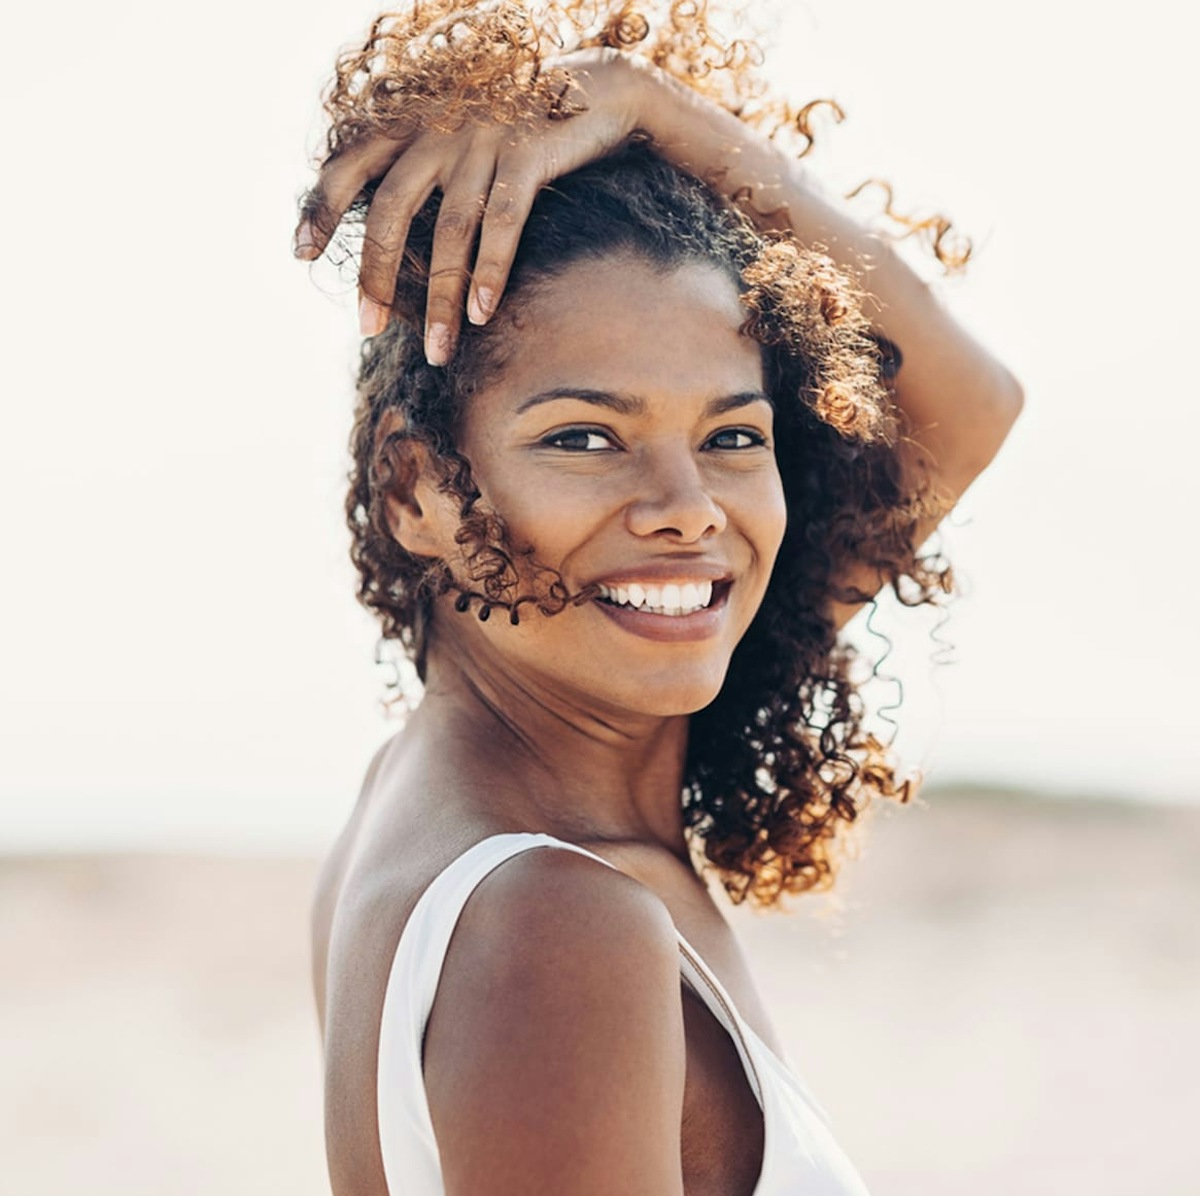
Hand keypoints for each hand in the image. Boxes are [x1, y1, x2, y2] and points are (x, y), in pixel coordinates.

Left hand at [293, 50, 649, 364]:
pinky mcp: (528, 152)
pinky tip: (482, 313)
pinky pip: (504, 221)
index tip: (300, 253)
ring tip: (437, 351)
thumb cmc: (522, 131)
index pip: (350, 164)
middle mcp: (440, 128)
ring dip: (439, 298)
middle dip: (376, 275)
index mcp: (415, 125)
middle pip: (391, 208)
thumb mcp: (462, 140)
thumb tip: (389, 235)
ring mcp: (484, 139)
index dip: (321, 206)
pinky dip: (490, 271)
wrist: (595, 89)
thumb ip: (424, 170)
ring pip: (449, 230)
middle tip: (367, 329)